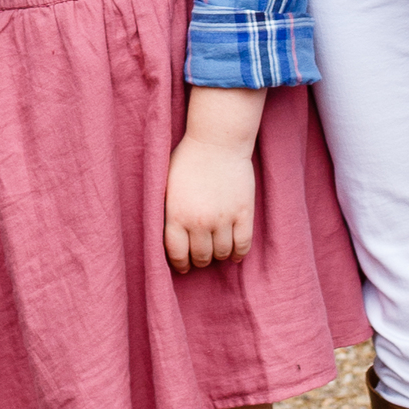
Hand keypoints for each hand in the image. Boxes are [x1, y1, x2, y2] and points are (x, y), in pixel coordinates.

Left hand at [165, 118, 257, 269]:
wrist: (217, 142)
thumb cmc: (187, 160)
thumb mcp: (166, 186)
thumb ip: (165, 213)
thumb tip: (164, 237)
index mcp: (176, 215)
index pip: (177, 254)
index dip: (180, 264)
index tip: (183, 266)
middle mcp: (199, 222)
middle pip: (201, 257)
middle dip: (199, 260)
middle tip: (200, 257)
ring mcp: (223, 218)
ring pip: (222, 253)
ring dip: (218, 256)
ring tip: (215, 251)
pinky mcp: (243, 213)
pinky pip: (243, 244)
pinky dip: (238, 253)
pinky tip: (234, 253)